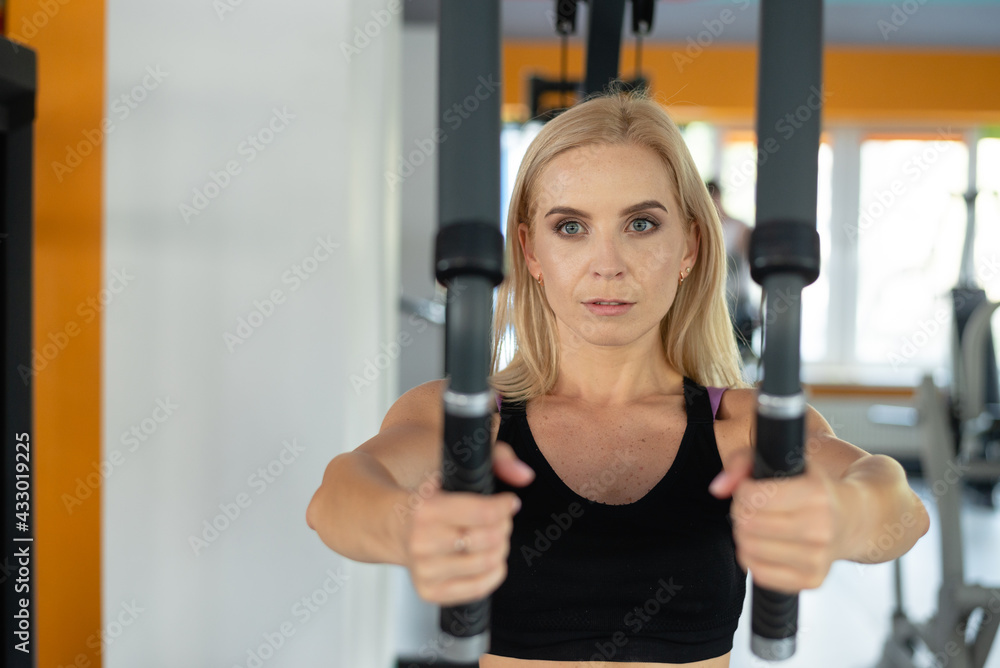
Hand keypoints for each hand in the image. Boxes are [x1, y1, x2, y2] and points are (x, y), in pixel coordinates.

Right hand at [402, 440, 533, 605]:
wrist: (391, 526)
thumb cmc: (428, 498)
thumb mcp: (455, 468)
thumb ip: (496, 459)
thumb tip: (525, 475)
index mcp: (425, 510)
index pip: (483, 514)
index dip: (505, 506)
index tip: (509, 501)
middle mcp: (421, 543)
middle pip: (488, 540)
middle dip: (504, 526)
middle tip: (500, 519)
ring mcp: (424, 570)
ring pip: (486, 563)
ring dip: (500, 548)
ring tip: (494, 537)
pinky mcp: (429, 591)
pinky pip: (478, 588)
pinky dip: (495, 572)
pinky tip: (490, 557)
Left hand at [708, 448, 849, 593]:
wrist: (857, 519)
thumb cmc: (816, 488)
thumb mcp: (786, 461)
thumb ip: (743, 463)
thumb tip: (717, 488)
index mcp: (816, 494)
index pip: (753, 497)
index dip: (742, 490)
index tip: (751, 488)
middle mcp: (820, 528)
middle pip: (748, 524)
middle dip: (740, 512)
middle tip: (752, 507)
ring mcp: (817, 559)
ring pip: (749, 549)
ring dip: (744, 535)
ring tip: (757, 525)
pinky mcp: (812, 580)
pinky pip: (759, 573)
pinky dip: (751, 558)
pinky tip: (764, 544)